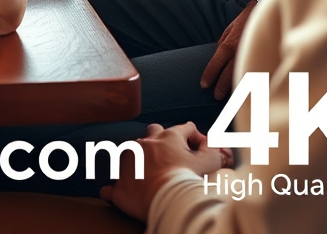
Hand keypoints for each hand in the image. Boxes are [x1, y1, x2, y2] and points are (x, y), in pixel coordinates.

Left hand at [100, 122, 232, 220]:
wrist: (166, 199)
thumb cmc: (186, 180)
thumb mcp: (206, 165)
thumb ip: (211, 153)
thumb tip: (216, 148)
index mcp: (167, 137)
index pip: (183, 128)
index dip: (193, 135)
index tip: (199, 144)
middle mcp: (144, 143)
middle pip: (153, 131)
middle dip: (160, 138)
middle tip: (169, 153)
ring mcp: (129, 161)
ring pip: (131, 152)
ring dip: (138, 160)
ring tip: (145, 172)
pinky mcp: (119, 183)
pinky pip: (111, 186)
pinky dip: (113, 190)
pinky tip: (112, 193)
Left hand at [201, 0, 255, 98]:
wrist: (264, 11)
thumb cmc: (244, 21)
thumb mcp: (229, 30)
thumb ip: (222, 44)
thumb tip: (217, 57)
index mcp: (229, 45)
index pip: (216, 64)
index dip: (209, 75)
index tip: (204, 85)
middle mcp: (240, 52)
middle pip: (229, 74)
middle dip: (221, 87)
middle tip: (215, 96)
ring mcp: (253, 56)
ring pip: (243, 77)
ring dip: (237, 89)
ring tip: (231, 100)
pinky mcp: (264, 58)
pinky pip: (257, 74)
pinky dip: (252, 83)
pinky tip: (250, 92)